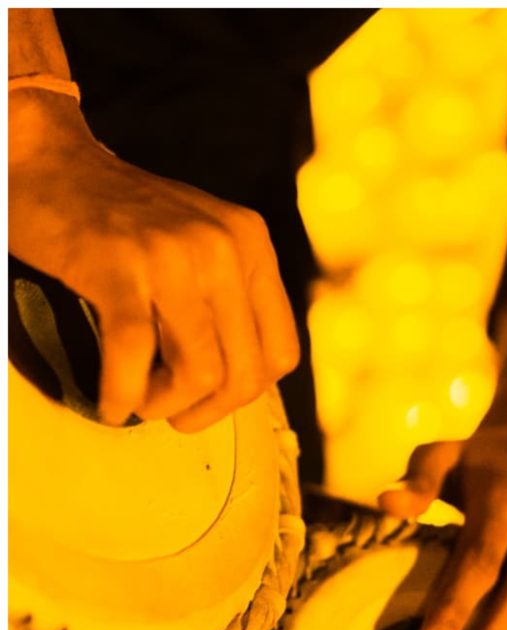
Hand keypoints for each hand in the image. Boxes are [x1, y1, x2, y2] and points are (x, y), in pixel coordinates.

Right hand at [9, 91, 298, 428]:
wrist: (49, 163)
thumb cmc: (122, 221)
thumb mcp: (202, 244)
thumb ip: (230, 298)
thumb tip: (238, 382)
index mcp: (253, 245)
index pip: (281, 352)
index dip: (248, 393)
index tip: (210, 400)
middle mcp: (225, 247)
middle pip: (245, 372)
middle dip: (207, 410)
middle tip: (171, 413)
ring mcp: (174, 255)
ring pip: (199, 372)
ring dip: (164, 405)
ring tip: (138, 402)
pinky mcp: (119, 266)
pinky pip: (134, 355)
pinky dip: (122, 394)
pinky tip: (111, 404)